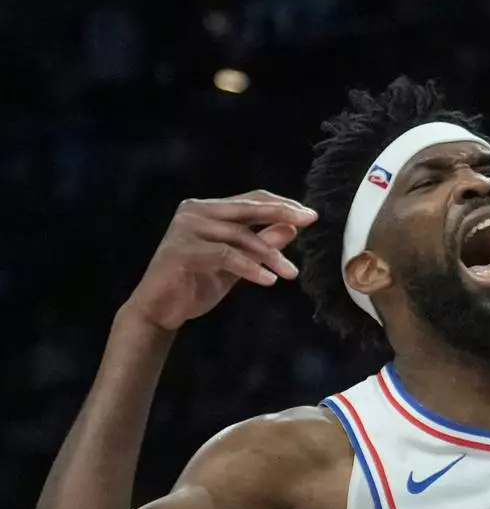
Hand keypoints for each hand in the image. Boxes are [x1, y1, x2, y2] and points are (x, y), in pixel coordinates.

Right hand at [126, 191, 316, 332]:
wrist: (160, 309)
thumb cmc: (196, 284)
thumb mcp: (237, 264)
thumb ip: (260, 244)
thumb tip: (292, 227)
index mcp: (208, 210)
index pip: (251, 199)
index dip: (281, 204)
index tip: (309, 215)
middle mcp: (195, 211)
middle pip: (247, 207)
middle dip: (282, 213)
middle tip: (310, 220)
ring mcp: (187, 228)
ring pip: (239, 235)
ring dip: (269, 254)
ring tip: (291, 273)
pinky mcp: (182, 249)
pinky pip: (225, 255)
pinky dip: (250, 268)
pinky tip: (269, 280)